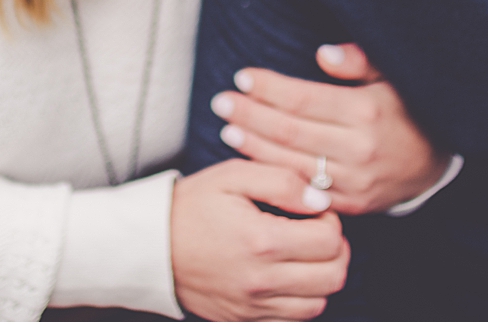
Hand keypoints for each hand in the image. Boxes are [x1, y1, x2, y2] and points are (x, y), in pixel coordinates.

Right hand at [170, 159, 349, 322]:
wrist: (152, 245)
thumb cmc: (193, 205)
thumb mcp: (233, 175)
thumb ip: (282, 181)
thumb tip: (321, 200)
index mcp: (262, 241)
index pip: (329, 241)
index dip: (331, 221)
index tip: (315, 211)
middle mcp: (262, 281)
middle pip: (332, 277)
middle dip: (334, 250)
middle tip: (316, 232)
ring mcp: (254, 307)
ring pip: (318, 304)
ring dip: (320, 277)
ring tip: (302, 254)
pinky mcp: (245, 321)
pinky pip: (293, 320)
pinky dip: (300, 300)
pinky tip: (286, 276)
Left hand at [210, 44, 448, 217]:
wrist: (437, 162)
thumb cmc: (407, 107)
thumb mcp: (391, 73)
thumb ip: (358, 60)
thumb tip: (322, 54)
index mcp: (366, 112)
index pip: (303, 98)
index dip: (269, 88)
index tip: (243, 76)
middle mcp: (358, 149)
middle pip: (290, 132)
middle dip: (251, 115)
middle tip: (222, 101)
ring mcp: (354, 182)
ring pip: (292, 164)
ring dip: (254, 146)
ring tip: (227, 128)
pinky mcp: (352, 205)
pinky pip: (306, 192)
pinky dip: (276, 176)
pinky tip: (253, 161)